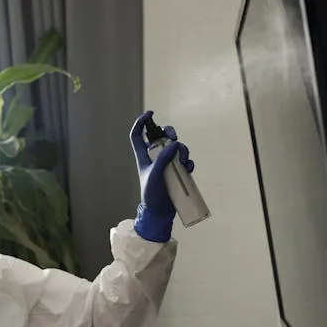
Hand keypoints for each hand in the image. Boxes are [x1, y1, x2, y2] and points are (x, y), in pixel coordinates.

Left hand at [129, 110, 193, 241]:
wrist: (160, 213)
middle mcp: (155, 158)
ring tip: (183, 160)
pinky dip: (188, 162)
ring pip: (177, 149)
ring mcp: (167, 165)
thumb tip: (174, 145)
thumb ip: (163, 159)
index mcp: (143, 157)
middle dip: (170, 133)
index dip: (141, 122)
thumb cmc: (152, 194)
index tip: (150, 113)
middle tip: (174, 138)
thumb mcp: (154, 175)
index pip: (138, 135)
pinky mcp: (177, 173)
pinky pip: (185, 162)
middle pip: (162, 138)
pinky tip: (188, 168)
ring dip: (183, 150)